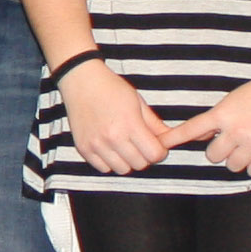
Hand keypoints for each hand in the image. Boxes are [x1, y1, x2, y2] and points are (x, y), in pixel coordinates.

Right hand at [59, 57, 172, 174]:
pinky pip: (103, 168)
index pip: (154, 154)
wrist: (81, 81)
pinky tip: (110, 148)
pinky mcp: (83, 149)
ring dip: (127, 161)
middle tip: (140, 144)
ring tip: (124, 146)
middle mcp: (112, 137)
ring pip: (122, 170)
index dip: (159, 152)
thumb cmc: (111, 88)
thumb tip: (169, 140)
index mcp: (130, 124)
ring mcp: (96, 145)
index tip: (156, 146)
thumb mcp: (138, 102)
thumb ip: (155, 125)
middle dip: (144, 156)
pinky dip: (109, 162)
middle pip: (140, 165)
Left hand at [165, 74, 250, 177]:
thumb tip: (197, 136)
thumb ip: (214, 120)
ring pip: (232, 166)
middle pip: (212, 156)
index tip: (160, 145)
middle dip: (219, 151)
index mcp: (222, 114)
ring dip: (237, 160)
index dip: (174, 138)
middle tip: (232, 142)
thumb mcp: (230, 102)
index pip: (191, 129)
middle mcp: (234, 130)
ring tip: (248, 146)